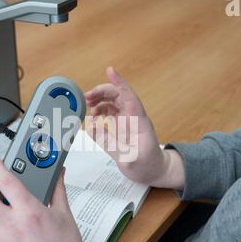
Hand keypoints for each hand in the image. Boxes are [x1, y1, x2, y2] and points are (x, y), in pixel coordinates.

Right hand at [85, 67, 184, 188]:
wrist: (153, 171)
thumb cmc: (147, 165)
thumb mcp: (131, 161)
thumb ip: (112, 146)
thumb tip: (92, 130)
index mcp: (139, 121)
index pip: (129, 96)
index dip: (119, 83)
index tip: (110, 70)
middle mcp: (132, 117)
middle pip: (117, 96)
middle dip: (102, 91)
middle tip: (86, 97)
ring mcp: (126, 121)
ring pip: (112, 102)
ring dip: (99, 99)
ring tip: (87, 106)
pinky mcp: (120, 127)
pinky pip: (109, 112)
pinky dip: (99, 111)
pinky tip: (92, 118)